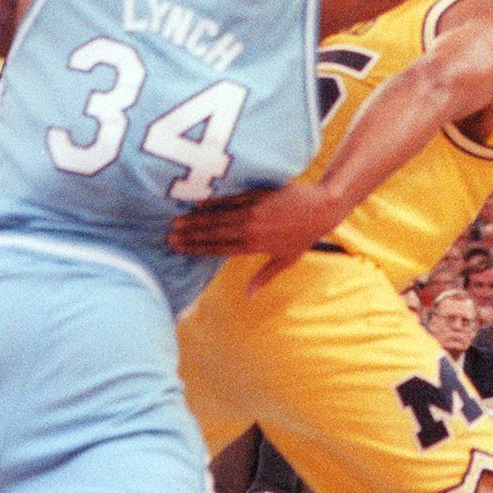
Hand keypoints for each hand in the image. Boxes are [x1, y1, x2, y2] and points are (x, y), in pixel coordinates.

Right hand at [166, 181, 340, 291]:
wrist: (323, 207)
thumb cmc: (305, 235)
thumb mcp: (287, 260)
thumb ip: (264, 276)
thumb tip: (248, 297)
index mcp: (255, 247)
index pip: (219, 249)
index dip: (198, 249)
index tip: (180, 248)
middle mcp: (251, 230)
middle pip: (214, 234)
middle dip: (191, 235)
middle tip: (169, 235)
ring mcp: (253, 212)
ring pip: (219, 217)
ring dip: (196, 220)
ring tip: (178, 221)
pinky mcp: (258, 195)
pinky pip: (231, 199)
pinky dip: (214, 202)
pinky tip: (199, 203)